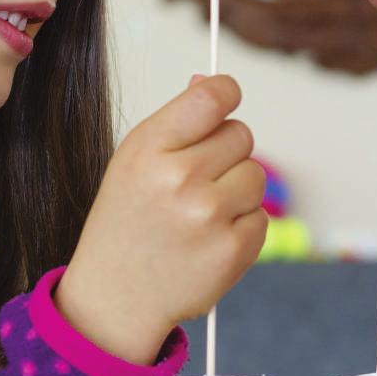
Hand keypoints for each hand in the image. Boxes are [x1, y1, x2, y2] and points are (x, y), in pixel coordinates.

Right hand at [53, 74, 267, 364]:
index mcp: (149, 149)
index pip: (210, 98)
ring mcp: (208, 216)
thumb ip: (176, 121)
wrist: (116, 295)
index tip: (226, 98)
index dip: (226, 91)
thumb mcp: (133, 161)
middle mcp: (179, 179)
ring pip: (256, 175)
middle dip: (226, 150)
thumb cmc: (126, 220)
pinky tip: (209, 238)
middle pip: (241, 134)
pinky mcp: (233, 251)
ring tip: (201, 211)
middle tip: (198, 175)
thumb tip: (211, 80)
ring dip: (237, 189)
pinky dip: (242, 226)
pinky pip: (260, 217)